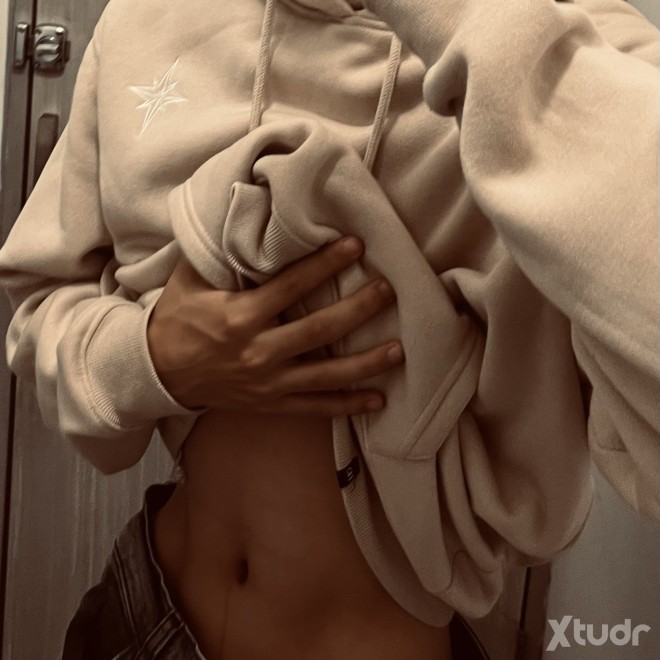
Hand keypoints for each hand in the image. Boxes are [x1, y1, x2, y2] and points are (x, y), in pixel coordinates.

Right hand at [147, 236, 403, 415]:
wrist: (158, 374)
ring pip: (327, 374)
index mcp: (239, 316)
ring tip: (399, 349)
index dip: (326, 264)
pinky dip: (347, 405)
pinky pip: (315, 407)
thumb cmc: (178, 320)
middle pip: (320, 329)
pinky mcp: (271, 403)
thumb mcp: (190, 280)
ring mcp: (268, 382)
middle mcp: (259, 352)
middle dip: (358, 309)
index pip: (292, 286)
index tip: (355, 245)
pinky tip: (377, 400)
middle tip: (387, 290)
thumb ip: (223, 252)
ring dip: (366, 362)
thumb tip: (249, 214)